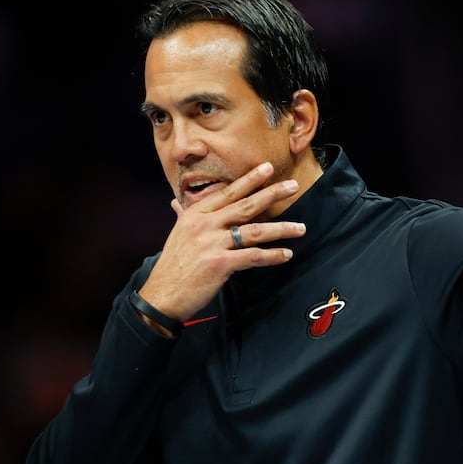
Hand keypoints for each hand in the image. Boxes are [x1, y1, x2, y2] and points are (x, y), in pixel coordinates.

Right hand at [137, 162, 306, 322]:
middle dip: (272, 194)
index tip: (267, 168)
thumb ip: (183, 216)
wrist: (161, 295)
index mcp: (194, 214)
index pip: (228, 192)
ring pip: (254, 231)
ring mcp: (211, 244)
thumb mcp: (178, 235)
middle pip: (245, 206)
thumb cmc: (173, 265)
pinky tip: (286, 254)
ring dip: (281, 229)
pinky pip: (253, 256)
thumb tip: (177, 203)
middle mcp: (203, 225)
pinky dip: (272, 256)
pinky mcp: (220, 264)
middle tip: (293, 186)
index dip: (249, 179)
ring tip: (301, 228)